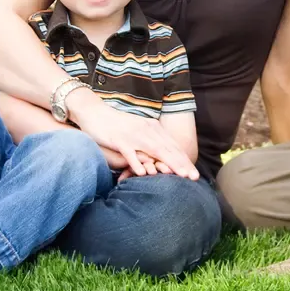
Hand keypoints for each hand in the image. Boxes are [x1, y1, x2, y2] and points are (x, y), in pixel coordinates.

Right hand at [74, 102, 199, 179]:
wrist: (94, 112)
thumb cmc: (116, 125)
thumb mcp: (137, 131)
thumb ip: (149, 141)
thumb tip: (161, 156)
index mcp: (152, 128)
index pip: (172, 146)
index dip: (184, 160)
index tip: (194, 174)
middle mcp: (146, 130)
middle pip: (167, 149)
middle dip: (182, 164)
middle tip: (194, 178)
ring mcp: (133, 134)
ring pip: (154, 150)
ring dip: (167, 164)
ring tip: (178, 176)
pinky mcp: (119, 139)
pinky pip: (130, 152)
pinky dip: (137, 162)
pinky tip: (144, 174)